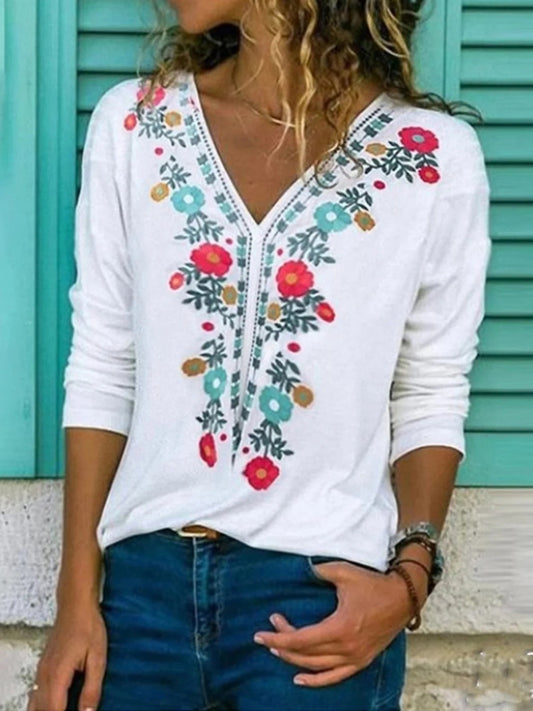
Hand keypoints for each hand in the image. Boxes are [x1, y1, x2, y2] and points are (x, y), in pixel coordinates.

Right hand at [27, 602, 106, 710]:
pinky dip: (43, 704)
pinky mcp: (42, 668)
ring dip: (48, 710)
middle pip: (42, 710)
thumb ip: (92, 689)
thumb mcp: (98, 659)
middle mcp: (44, 676)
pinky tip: (56, 704)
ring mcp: (41, 672)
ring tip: (65, 708)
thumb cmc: (88, 627)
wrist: (75, 606)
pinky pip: (36, 694)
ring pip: (35, 704)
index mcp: (57, 675)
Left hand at [253, 561, 420, 687]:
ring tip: (278, 650)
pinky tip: (300, 679)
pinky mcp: (361, 661)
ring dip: (294, 660)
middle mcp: (346, 648)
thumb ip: (319, 571)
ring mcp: (354, 658)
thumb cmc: (373, 584)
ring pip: (316, 667)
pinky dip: (316, 681)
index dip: (278, 638)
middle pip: (305, 654)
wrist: (403, 597)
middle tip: (268, 634)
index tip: (261, 634)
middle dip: (282, 646)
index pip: (300, 640)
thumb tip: (301, 568)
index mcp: (340, 627)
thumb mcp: (344, 572)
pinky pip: (335, 677)